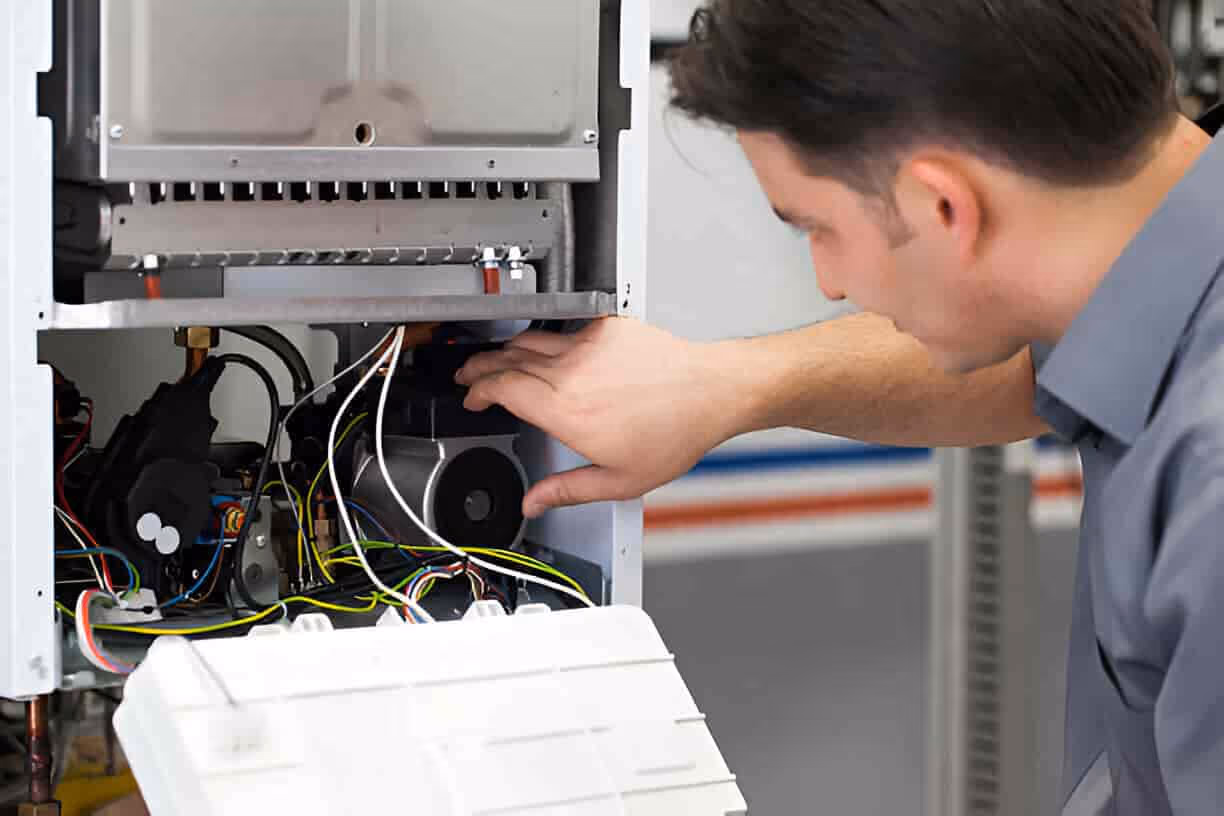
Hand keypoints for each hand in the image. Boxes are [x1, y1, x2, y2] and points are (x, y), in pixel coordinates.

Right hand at [456, 318, 746, 516]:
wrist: (710, 392)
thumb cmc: (674, 432)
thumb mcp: (619, 480)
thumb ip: (568, 490)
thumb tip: (535, 503)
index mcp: (566, 410)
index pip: (502, 388)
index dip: (478, 391)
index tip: (472, 398)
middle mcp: (571, 372)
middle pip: (507, 359)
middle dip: (479, 367)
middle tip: (469, 376)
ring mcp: (588, 345)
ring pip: (530, 340)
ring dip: (506, 350)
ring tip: (497, 360)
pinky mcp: (606, 327)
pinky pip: (563, 330)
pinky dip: (545, 339)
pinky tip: (543, 348)